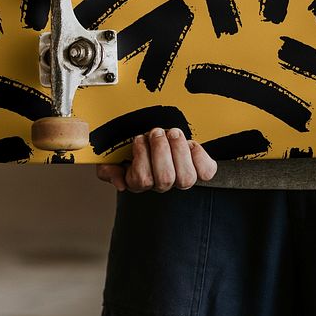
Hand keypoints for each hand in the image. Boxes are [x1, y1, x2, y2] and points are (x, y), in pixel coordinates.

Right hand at [95, 127, 216, 192]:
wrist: (155, 135)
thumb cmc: (132, 146)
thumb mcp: (111, 156)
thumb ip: (108, 170)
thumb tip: (120, 183)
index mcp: (140, 180)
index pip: (141, 180)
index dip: (141, 157)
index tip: (138, 138)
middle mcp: (162, 183)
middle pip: (165, 179)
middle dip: (160, 151)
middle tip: (156, 132)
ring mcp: (182, 177)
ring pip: (186, 178)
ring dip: (178, 151)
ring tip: (172, 133)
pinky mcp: (200, 169)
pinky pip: (206, 172)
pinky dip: (200, 156)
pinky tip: (191, 143)